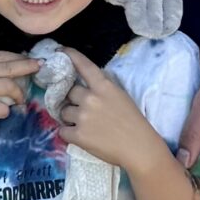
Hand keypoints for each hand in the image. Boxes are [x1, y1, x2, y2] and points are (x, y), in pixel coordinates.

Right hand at [0, 50, 37, 149]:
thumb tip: (15, 65)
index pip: (0, 55)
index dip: (19, 57)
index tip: (32, 60)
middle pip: (8, 67)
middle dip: (27, 67)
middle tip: (40, 68)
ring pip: (8, 85)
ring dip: (19, 94)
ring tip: (19, 101)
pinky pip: (3, 107)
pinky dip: (7, 111)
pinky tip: (3, 113)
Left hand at [52, 49, 162, 173]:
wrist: (139, 148)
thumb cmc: (133, 123)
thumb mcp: (121, 97)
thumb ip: (102, 90)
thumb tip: (83, 88)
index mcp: (104, 87)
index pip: (84, 66)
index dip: (70, 56)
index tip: (60, 51)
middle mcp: (91, 98)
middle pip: (69, 92)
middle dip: (73, 100)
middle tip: (83, 110)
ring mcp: (83, 117)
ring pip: (63, 112)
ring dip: (69, 118)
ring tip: (84, 125)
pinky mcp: (78, 135)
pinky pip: (62, 131)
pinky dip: (68, 134)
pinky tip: (81, 136)